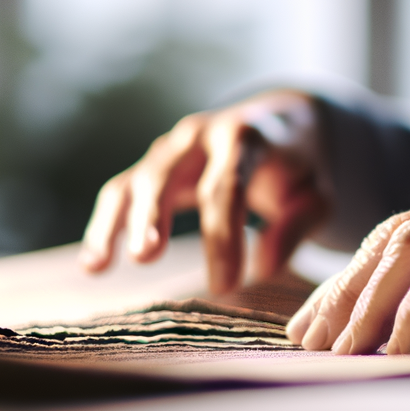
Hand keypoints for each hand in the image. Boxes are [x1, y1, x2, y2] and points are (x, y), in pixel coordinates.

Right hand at [79, 90, 330, 293]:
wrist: (281, 124)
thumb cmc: (300, 167)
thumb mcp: (316, 192)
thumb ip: (296, 225)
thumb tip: (264, 268)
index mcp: (244, 137)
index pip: (226, 186)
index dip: (223, 237)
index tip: (225, 286)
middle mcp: (199, 135)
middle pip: (167, 175)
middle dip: (154, 216)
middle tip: (147, 257)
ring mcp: (170, 149)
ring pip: (135, 182)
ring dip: (116, 224)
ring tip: (101, 265)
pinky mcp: (152, 167)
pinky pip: (120, 192)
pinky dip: (104, 226)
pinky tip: (93, 266)